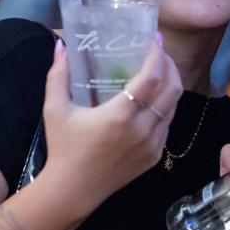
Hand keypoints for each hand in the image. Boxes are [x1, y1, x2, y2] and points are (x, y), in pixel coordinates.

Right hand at [39, 37, 182, 214]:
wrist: (73, 190)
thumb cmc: (63, 147)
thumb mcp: (55, 109)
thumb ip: (58, 75)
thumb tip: (60, 44)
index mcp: (119, 115)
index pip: (151, 78)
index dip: (157, 55)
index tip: (156, 39)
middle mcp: (142, 129)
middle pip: (172, 89)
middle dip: (170, 66)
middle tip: (160, 52)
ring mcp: (152, 144)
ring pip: (173, 107)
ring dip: (171, 85)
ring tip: (160, 71)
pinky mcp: (155, 156)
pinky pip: (167, 124)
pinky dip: (166, 107)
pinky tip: (154, 98)